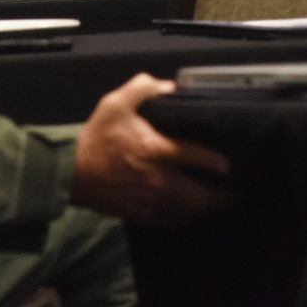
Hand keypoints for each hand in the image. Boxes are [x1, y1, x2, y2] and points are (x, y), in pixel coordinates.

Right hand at [71, 74, 229, 222]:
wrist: (71, 171)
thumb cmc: (96, 137)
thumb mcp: (116, 103)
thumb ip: (144, 88)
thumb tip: (169, 85)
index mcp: (155, 149)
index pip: (195, 156)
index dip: (217, 162)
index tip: (230, 165)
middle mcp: (158, 179)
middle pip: (199, 195)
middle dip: (221, 197)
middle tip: (235, 193)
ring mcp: (150, 200)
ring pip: (187, 212)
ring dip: (205, 209)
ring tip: (218, 204)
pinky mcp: (140, 213)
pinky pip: (170, 220)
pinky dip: (184, 218)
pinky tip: (190, 213)